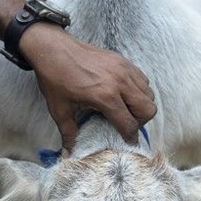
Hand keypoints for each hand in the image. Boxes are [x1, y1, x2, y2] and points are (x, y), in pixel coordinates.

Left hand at [21, 24, 155, 151]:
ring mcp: (124, 69)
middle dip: (140, 122)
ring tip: (125, 109)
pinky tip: (123, 94)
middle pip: (148, 109)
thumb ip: (68, 133)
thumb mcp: (60, 110)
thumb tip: (68, 153)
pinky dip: (139, 90)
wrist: (52, 47)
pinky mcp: (123, 60)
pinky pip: (143, 79)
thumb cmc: (55, 78)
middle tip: (126, 124)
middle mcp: (120, 82)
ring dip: (141, 105)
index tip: (126, 142)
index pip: (129, 124)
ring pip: (149, 94)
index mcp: (105, 96)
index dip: (129, 137)